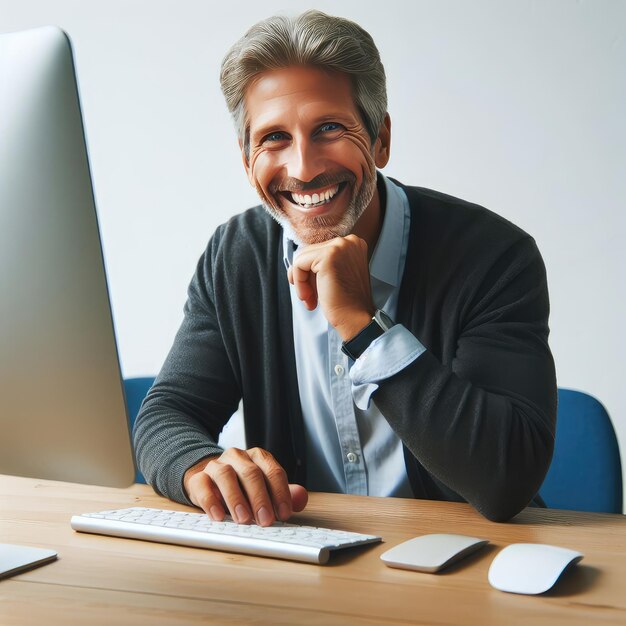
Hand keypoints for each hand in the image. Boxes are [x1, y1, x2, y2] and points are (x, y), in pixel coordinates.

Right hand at [183, 447, 307, 525]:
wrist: (210, 480)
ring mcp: (216, 465)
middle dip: (260, 498)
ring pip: (225, 474)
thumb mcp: (265, 489)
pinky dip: (211, 501)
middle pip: (251, 473)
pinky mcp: (198, 477)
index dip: (280, 493)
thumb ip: (284, 494)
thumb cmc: (243, 486)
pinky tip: (218, 516)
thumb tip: (301, 499)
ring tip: (243, 519)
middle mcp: (238, 457)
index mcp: (258, 457)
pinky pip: (203, 485)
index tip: (284, 514)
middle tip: (265, 520)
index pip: (273, 471)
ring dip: (236, 498)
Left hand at [288, 235, 373, 339]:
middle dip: (305, 278)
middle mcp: (348, 241)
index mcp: (353, 244)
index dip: (311, 272)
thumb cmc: (347, 302)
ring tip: (309, 299)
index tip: (313, 290)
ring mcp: (339, 247)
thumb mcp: (337, 274)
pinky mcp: (327, 256)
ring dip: (301, 282)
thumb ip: (324, 263)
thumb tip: (299, 260)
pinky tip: (308, 297)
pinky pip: (299, 264)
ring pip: (302, 258)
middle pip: (310, 253)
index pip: (319, 251)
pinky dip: (299, 283)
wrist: (356, 319)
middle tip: (310, 298)